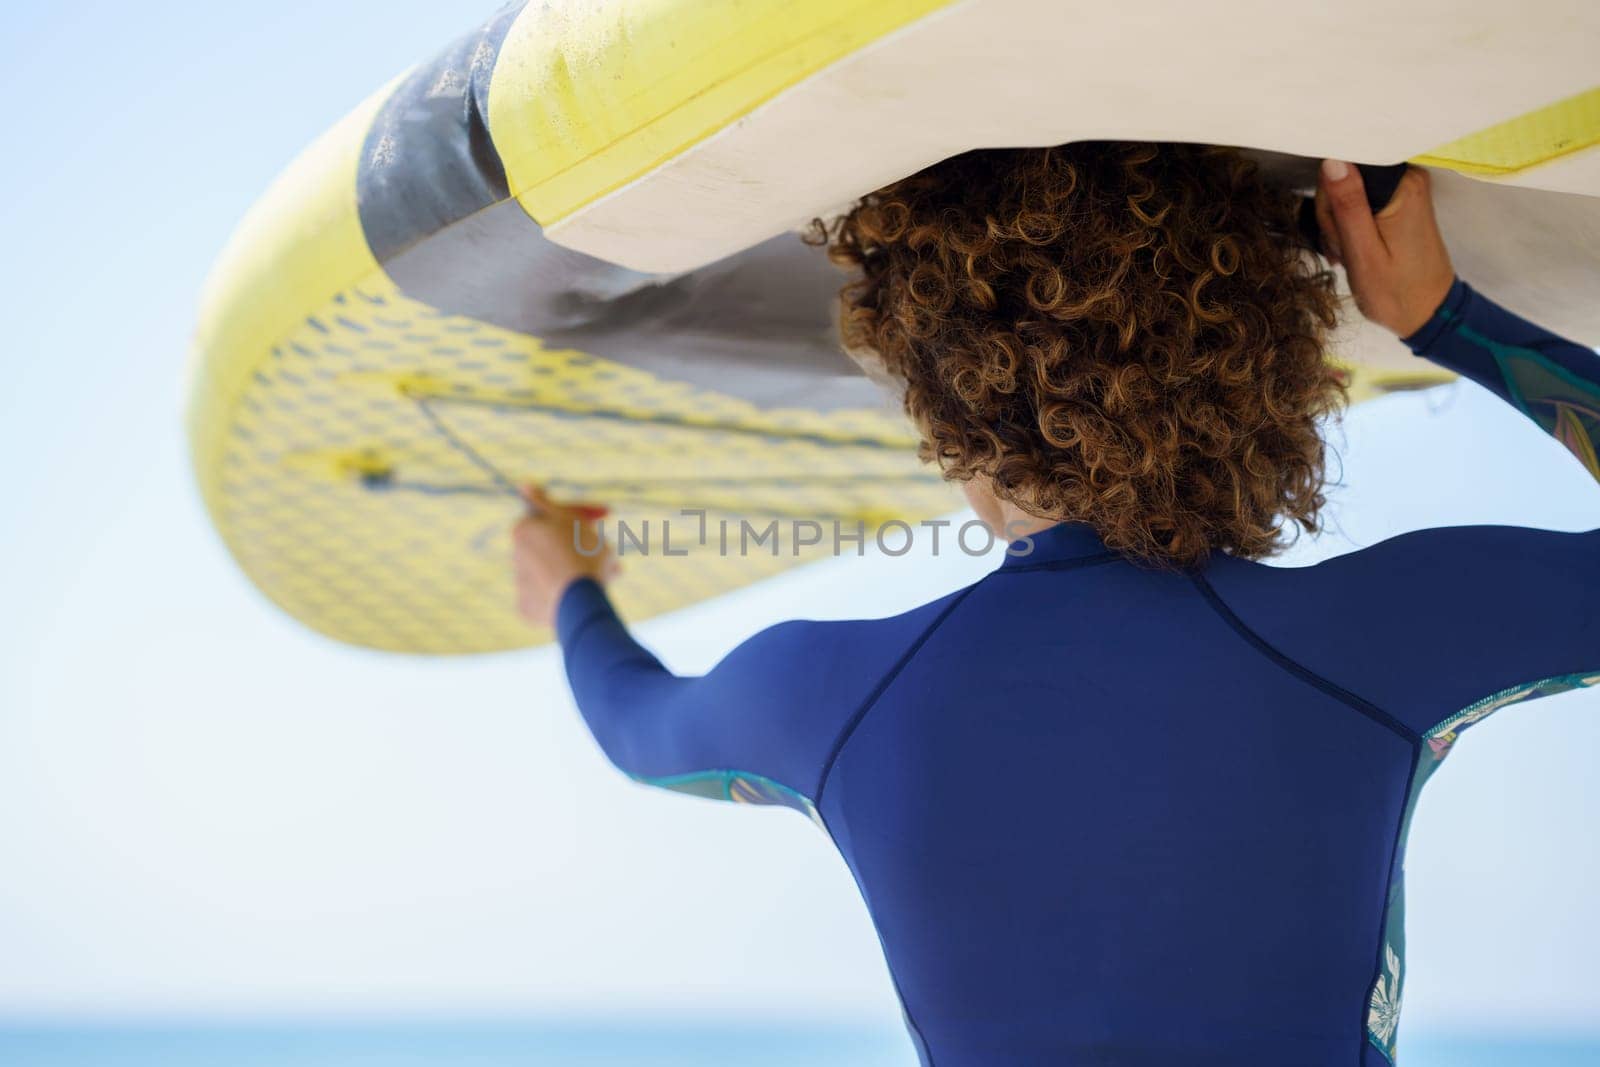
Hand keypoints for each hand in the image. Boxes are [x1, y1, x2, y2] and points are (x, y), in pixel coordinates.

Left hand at [511, 486, 617, 627]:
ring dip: (580, 570)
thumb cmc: (580, 553)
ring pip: (557, 571)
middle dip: (584, 545)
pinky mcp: (529, 609)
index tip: (607, 516)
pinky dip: (568, 594)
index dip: (584, 513)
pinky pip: (552, 597)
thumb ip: (545, 501)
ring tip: (609, 574)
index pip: (554, 515)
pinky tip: (590, 595)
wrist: (579, 599)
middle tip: (609, 550)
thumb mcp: (568, 518)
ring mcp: (521, 585)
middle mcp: (516, 556)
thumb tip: (524, 485)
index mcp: (523, 529)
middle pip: (556, 546)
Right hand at [1314, 159, 1456, 338]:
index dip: (1330, 197)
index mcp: (1402, 187)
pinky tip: (1353, 249)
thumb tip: (1332, 160)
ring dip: (1339, 226)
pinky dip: (1350, 227)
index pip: (1345, 166)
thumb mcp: (1364, 253)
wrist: (1428, 312)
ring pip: (1348, 192)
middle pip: (1346, 178)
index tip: (1336, 230)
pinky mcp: (1401, 200)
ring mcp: (1406, 189)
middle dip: (1333, 216)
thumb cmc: (1395, 291)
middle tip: (1343, 250)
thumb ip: (1348, 205)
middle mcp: (1408, 179)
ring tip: (1348, 255)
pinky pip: (1361, 201)